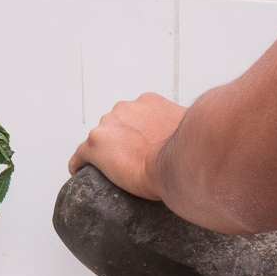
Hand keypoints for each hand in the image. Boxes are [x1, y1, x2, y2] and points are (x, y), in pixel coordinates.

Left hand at [68, 92, 187, 200]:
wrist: (179, 162)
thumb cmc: (189, 148)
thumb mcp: (191, 127)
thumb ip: (186, 125)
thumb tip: (197, 135)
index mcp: (147, 102)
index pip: (135, 116)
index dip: (138, 133)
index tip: (143, 147)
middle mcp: (125, 108)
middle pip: (115, 126)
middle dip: (121, 141)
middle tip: (134, 161)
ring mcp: (108, 126)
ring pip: (99, 140)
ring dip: (105, 152)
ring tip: (116, 171)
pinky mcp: (94, 146)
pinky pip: (79, 157)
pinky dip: (80, 164)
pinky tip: (82, 172)